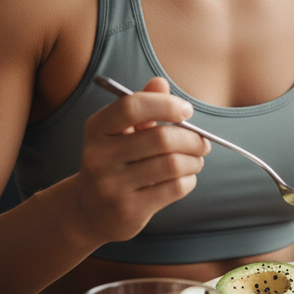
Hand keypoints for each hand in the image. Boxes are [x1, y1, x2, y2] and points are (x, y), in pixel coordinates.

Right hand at [73, 77, 210, 243]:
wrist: (90, 211)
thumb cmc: (116, 162)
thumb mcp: (122, 132)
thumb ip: (143, 106)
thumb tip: (160, 82)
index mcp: (96, 128)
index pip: (132, 106)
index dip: (166, 105)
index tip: (186, 111)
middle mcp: (98, 156)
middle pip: (161, 138)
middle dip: (192, 139)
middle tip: (203, 142)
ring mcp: (111, 186)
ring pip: (172, 164)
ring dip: (194, 160)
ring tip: (196, 160)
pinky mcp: (128, 210)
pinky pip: (174, 188)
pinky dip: (189, 180)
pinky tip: (186, 178)